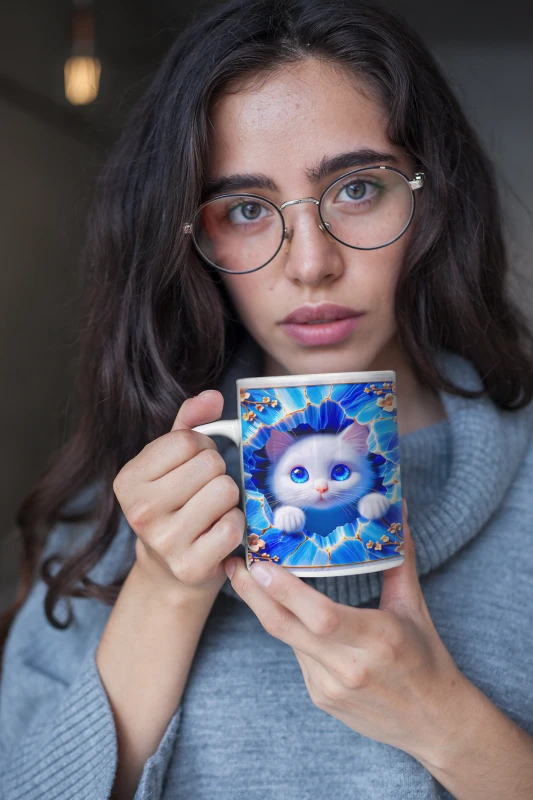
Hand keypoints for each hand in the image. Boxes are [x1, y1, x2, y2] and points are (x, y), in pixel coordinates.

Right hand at [113, 389, 244, 600]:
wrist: (169, 570)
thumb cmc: (174, 505)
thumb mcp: (170, 461)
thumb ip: (189, 423)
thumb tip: (213, 397)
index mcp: (128, 480)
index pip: (188, 440)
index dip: (203, 448)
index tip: (194, 467)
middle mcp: (140, 511)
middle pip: (210, 464)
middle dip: (217, 473)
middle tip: (205, 492)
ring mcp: (164, 541)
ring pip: (225, 491)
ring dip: (228, 499)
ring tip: (212, 511)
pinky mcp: (191, 566)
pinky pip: (233, 525)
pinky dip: (235, 525)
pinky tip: (218, 532)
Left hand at [224, 499, 467, 764]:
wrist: (435, 724)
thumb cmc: (427, 660)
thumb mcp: (414, 608)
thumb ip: (398, 560)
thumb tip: (397, 511)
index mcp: (377, 639)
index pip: (321, 616)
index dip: (285, 591)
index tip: (259, 565)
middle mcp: (349, 666)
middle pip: (286, 627)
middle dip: (252, 594)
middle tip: (233, 564)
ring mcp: (330, 686)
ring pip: (287, 639)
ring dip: (267, 607)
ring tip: (249, 576)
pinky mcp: (320, 698)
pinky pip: (297, 655)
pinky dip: (290, 629)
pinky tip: (286, 610)